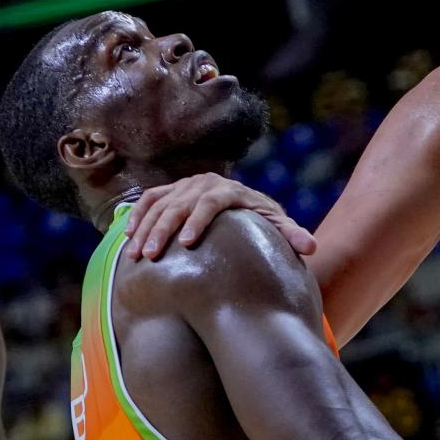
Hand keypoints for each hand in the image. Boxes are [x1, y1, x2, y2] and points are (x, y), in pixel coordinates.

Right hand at [123, 173, 316, 259]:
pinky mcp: (172, 190)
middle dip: (162, 229)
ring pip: (159, 203)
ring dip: (144, 227)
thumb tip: (312, 247)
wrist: (246, 205)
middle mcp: (205, 183)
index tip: (187, 243)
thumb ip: (293, 235)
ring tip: (135, 254)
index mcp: (230, 190)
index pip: (210, 201)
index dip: (197, 220)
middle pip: (179, 203)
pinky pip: (149, 200)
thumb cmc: (262, 222)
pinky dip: (137, 216)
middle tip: (151, 256)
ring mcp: (185, 185)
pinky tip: (127, 238)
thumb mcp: (278, 227)